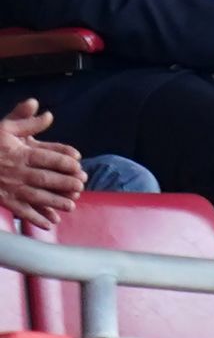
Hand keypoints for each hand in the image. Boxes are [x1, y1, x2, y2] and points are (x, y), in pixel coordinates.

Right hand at [0, 99, 84, 229]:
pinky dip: (35, 219)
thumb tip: (48, 114)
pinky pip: (21, 211)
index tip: (79, 166)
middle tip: (81, 186)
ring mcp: (9, 187)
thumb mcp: (5, 128)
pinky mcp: (3, 199)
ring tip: (71, 205)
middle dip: (64, 183)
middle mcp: (15, 172)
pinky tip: (50, 224)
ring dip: (54, 202)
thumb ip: (27, 121)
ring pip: (35, 197)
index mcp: (18, 154)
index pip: (46, 158)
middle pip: (44, 179)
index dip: (64, 163)